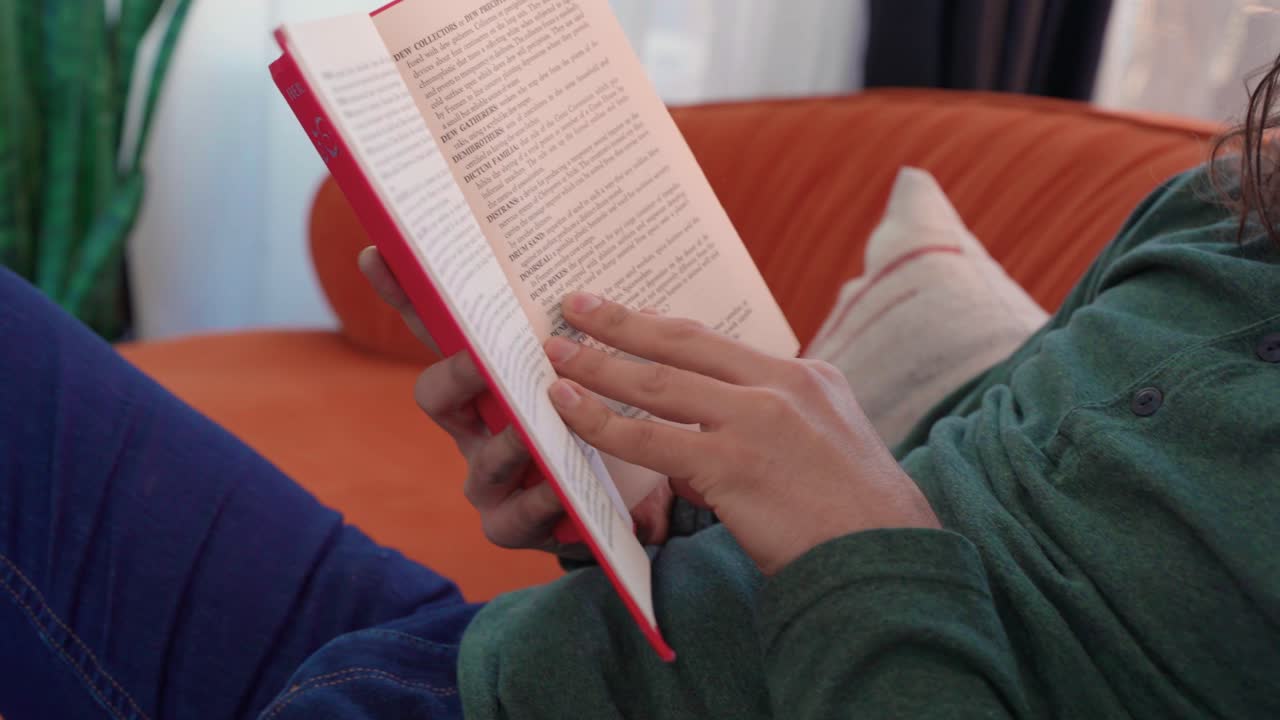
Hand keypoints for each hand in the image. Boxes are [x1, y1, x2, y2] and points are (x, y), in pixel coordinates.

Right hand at [357, 247, 673, 554]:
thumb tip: (592, 291)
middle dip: (457, 375)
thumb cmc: (606, 424)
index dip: (407, 297)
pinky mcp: (511, 525)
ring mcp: (488, 478)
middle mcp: (476, 428)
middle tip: (481, 358)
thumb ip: (587, 338)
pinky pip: (513, 516)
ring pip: (482, 460)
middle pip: (436, 395)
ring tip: (534, 433)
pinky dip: (538, 500)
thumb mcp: (596, 371)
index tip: (380, 254)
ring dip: (508, 444)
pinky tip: (561, 490)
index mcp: (488, 380)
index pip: (441, 333)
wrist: (634, 503)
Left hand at [543, 292, 939, 574]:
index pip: (719, 345)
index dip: (663, 329)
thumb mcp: (817, 452)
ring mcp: (757, 419)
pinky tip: (566, 406)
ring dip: (598, 364)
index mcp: (806, 376)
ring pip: (658, 383)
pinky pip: (648, 438)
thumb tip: (683, 462)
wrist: (889, 558)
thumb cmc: (852, 520)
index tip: (629, 316)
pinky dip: (599, 420)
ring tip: (556, 352)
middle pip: (683, 341)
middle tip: (575, 304)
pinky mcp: (733, 462)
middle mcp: (782, 384)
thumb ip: (756, 439)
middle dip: (622, 321)